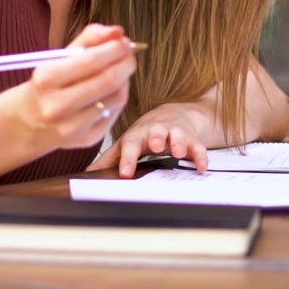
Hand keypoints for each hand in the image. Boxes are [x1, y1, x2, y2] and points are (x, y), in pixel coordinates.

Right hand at [11, 24, 134, 152]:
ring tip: (119, 71)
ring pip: (117, 97)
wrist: (29, 121)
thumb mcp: (60, 56)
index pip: (92, 61)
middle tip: (129, 54)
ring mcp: (72, 127)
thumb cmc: (49, 83)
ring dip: (125, 79)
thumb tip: (117, 31)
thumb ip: (90, 38)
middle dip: (126, 63)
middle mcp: (56, 106)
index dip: (115, 48)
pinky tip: (111, 91)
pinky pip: (115, 113)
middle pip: (108, 81)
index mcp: (46, 79)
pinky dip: (118, 97)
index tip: (124, 41)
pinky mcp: (85, 140)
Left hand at [87, 101, 210, 177]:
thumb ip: (109, 159)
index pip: (130, 144)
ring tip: (179, 152)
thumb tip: (87, 173)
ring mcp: (175, 133)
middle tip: (155, 147)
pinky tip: (202, 167)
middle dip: (156, 138)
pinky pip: (198, 147)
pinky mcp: (192, 138)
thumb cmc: (144, 134)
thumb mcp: (126, 144)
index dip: (128, 158)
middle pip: (156, 132)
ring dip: (179, 142)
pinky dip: (201, 156)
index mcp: (137, 135)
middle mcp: (156, 132)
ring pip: (178, 135)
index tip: (125, 173)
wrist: (172, 115)